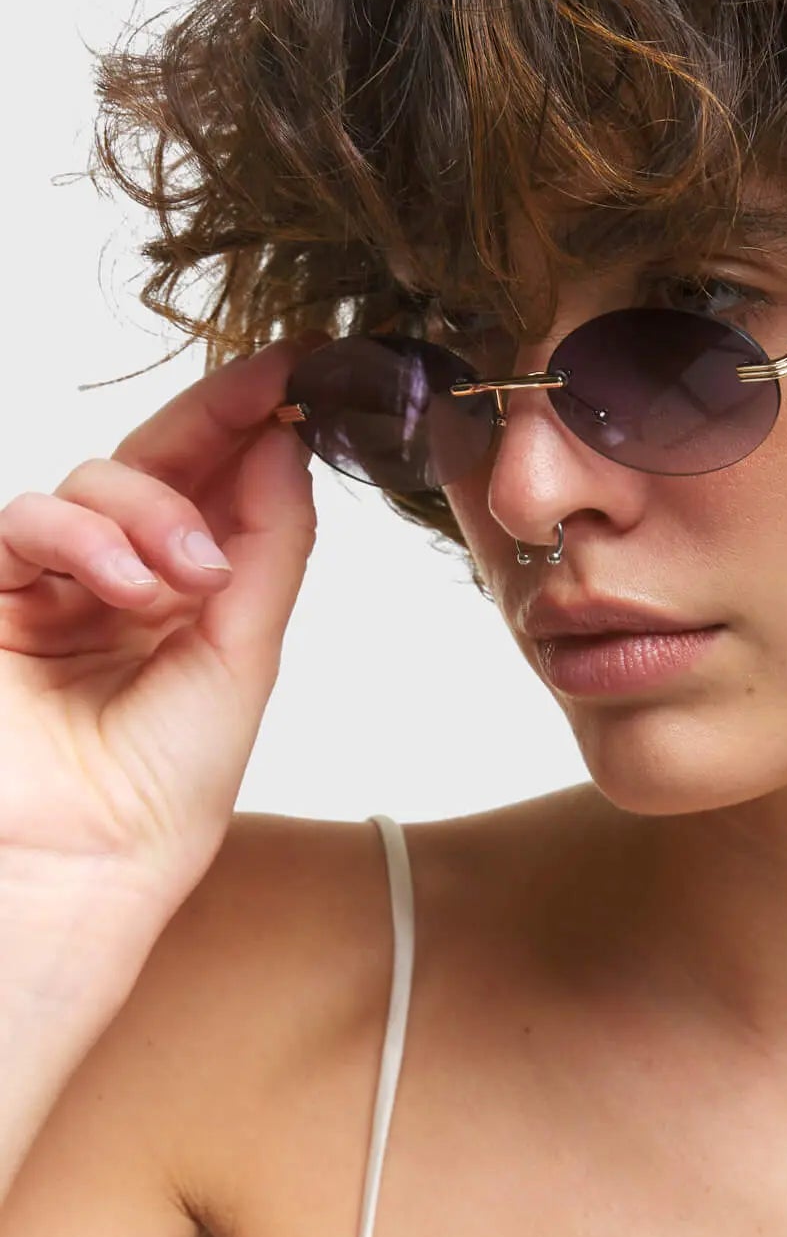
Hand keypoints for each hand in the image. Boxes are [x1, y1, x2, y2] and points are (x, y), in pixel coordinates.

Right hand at [0, 333, 329, 908]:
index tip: (309, 370)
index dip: (252, 422)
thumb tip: (286, 445)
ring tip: (192, 577)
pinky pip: (25, 520)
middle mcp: (115, 579)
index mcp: (184, 594)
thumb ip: (266, 547)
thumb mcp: (244, 655)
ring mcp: (47, 584)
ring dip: (152, 511)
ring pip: (93, 482)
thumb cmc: (163, 789)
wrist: (85, 867)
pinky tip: (130, 585)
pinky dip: (84, 535)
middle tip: (275, 385)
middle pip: (154, 460)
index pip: (214, 485)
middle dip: (215, 416)